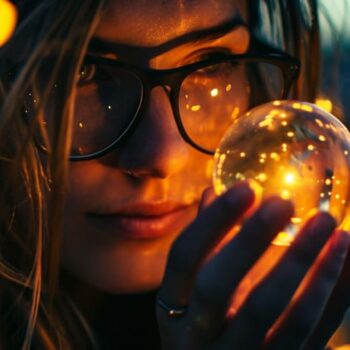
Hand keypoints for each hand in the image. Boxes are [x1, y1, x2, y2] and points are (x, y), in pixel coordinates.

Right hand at [157, 183, 349, 349]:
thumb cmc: (199, 327)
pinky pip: (308, 333)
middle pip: (216, 286)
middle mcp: (194, 335)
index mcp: (171, 306)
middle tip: (285, 202)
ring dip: (303, 266)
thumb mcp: (187, 292)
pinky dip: (331, 295)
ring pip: (270, 313)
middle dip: (250, 240)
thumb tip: (211, 192)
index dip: (212, 221)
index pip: (184, 257)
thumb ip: (202, 243)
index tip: (247, 187)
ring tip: (331, 226)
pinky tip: (345, 260)